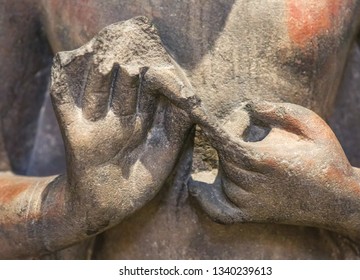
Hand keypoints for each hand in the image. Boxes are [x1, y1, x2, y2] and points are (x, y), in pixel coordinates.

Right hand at [50, 18, 192, 225]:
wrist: (106, 206)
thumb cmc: (140, 182)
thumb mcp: (165, 154)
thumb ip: (177, 128)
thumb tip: (192, 102)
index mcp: (141, 120)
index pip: (148, 94)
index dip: (155, 78)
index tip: (163, 62)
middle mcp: (119, 118)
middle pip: (123, 89)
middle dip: (129, 71)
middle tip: (134, 51)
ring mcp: (97, 125)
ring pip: (98, 93)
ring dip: (101, 77)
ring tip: (107, 57)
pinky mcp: (76, 135)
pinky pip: (65, 108)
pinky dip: (62, 89)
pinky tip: (61, 66)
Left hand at [186, 101, 359, 243]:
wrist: (339, 200)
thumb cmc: (326, 157)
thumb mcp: (310, 124)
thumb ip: (278, 110)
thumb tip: (247, 106)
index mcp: (267, 161)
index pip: (225, 142)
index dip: (207, 125)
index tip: (191, 110)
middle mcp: (254, 185)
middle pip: (224, 155)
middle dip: (229, 136)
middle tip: (249, 127)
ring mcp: (251, 204)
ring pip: (222, 176)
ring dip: (227, 160)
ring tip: (250, 149)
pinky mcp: (251, 215)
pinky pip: (218, 210)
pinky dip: (204, 199)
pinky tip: (197, 185)